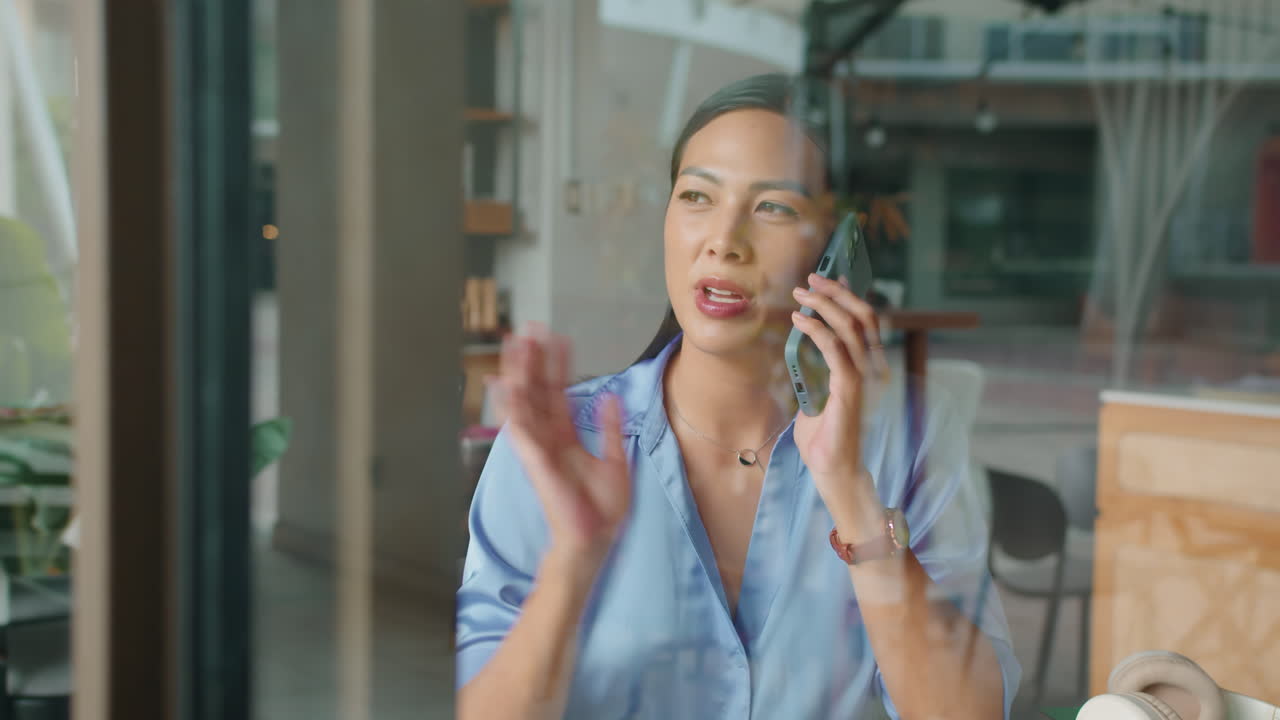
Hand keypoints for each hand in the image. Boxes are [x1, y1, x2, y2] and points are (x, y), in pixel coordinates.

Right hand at [501, 327, 631, 568]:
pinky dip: (514, 407)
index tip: (556, 339)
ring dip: (519, 373)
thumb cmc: (601, 510)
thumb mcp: (615, 462)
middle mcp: (548, 438)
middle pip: (535, 391)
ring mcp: (539, 449)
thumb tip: (611, 397)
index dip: (556, 366)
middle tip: (528, 328)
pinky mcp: (536, 461)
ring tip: (516, 344)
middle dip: (531, 360)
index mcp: (566, 437)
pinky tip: (509, 384)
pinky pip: (521, 430)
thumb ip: (611, 429)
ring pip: (524, 403)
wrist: (594, 540)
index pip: (557, 393)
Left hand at [789, 274, 887, 525]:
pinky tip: (800, 321)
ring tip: (803, 293)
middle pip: (863, 317)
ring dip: (826, 305)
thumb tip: (801, 354)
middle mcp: (872, 369)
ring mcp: (865, 379)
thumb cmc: (824, 440)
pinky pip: (836, 351)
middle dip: (837, 293)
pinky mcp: (851, 390)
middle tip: (812, 278)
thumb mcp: (817, 397)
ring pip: (852, 328)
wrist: (833, 471)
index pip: (866, 324)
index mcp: (867, 369)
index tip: (827, 280)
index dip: (849, 298)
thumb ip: (815, 375)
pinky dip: (818, 330)